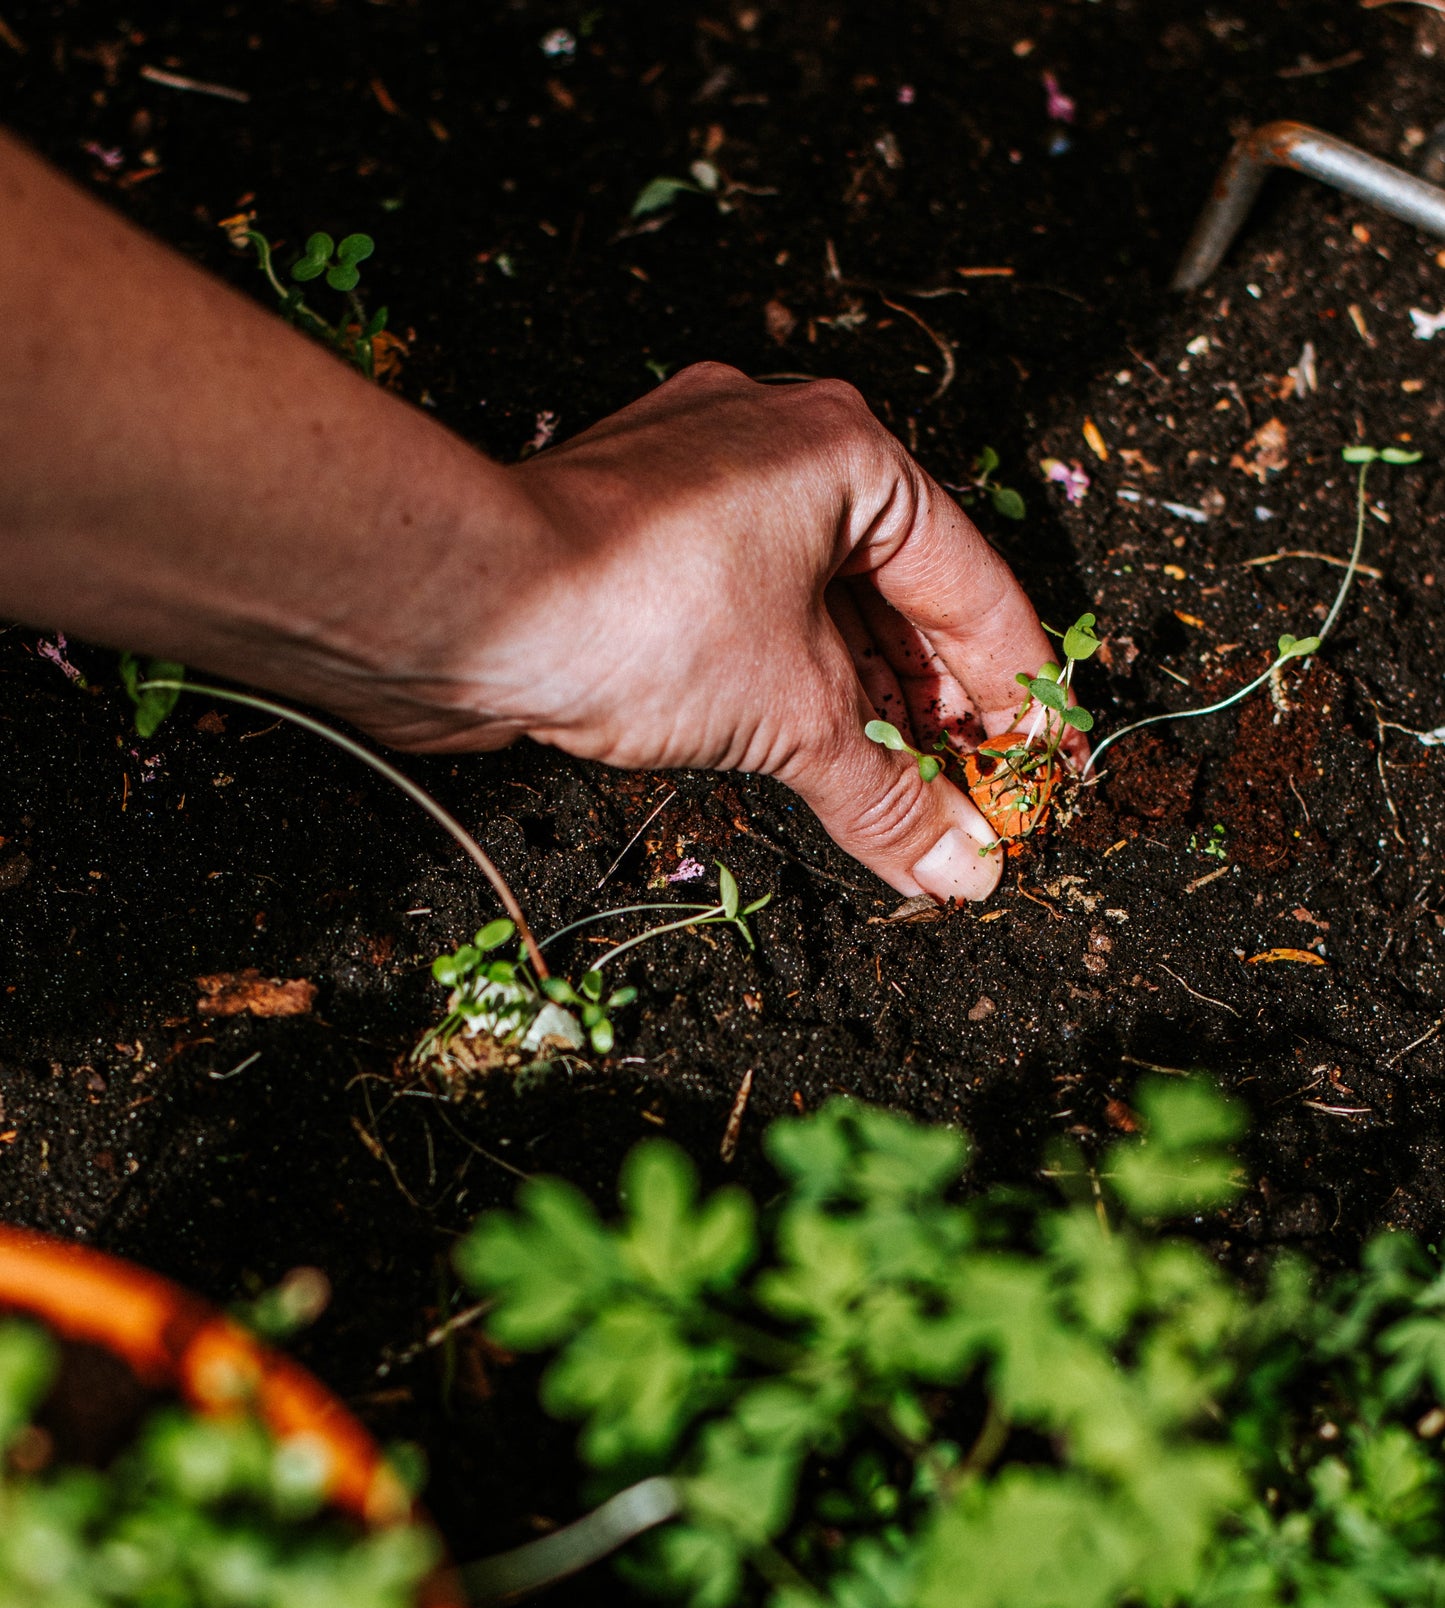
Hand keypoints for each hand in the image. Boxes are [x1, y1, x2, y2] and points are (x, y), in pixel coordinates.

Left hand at [420, 363, 1067, 901]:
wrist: (459, 603)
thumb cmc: (631, 613)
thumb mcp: (790, 713)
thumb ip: (887, 796)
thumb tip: (960, 869)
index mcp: (845, 451)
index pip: (970, 583)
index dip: (1016, 688)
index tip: (1044, 764)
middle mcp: (778, 451)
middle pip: (897, 596)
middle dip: (937, 708)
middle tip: (977, 796)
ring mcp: (704, 492)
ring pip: (820, 611)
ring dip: (865, 709)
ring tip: (910, 799)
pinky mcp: (645, 542)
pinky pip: (752, 620)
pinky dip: (792, 691)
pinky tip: (823, 763)